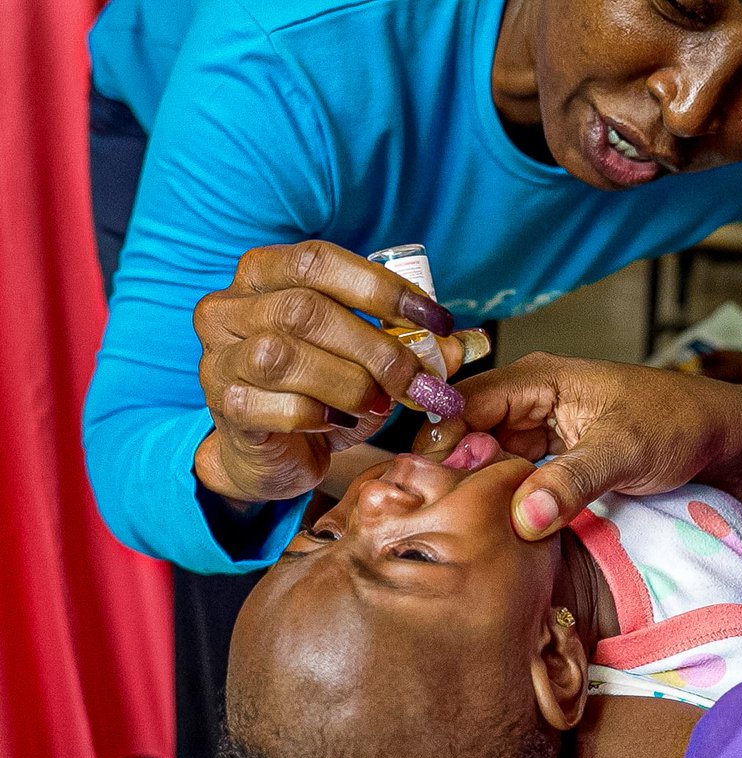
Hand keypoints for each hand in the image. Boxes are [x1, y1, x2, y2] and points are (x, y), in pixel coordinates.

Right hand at [193, 240, 476, 506]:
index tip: (437, 321)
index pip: (321, 261)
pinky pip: (276, 405)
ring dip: (350, 383)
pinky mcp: (224, 407)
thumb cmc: (321, 391)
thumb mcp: (369, 361)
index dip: (384, 288)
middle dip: (377, 349)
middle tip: (418, 381)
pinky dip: (321, 416)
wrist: (272, 453)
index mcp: (264, 273)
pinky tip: (338, 423)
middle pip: (306, 310)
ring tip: (377, 404)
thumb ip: (413, 346)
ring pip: (286, 356)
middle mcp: (229, 308)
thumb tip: (465, 343)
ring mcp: (218, 357)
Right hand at [413, 353, 741, 538]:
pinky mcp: (548, 456)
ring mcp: (536, 428)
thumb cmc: (677, 425)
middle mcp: (528, 398)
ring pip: (482, 457)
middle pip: (463, 432)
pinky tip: (486, 527)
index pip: (464, 404)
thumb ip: (571, 483)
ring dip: (470, 488)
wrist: (718, 437)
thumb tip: (521, 520)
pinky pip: (506, 474)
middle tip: (435, 518)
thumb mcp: (625, 452)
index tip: (426, 491)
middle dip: (448, 470)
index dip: (439, 444)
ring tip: (452, 527)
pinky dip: (495, 497)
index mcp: (537, 378)